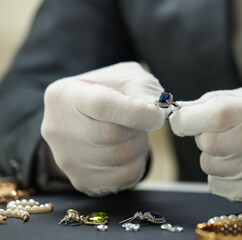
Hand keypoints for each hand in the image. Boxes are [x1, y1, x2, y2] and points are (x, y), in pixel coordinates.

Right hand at [41, 62, 164, 195]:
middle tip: (141, 120)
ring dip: (139, 145)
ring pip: (121, 157)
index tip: (158, 116)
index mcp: (65, 94)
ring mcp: (67, 159)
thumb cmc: (111, 93)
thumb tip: (157, 113)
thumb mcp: (127, 77)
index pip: (101, 105)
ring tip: (130, 133)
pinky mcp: (82, 181)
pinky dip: (137, 164)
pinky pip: (125, 178)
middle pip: (112, 135)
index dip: (135, 112)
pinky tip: (128, 151)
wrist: (88, 119)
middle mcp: (58, 129)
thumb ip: (143, 89)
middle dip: (138, 127)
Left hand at [170, 87, 241, 207]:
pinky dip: (223, 175)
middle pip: (204, 142)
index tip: (183, 120)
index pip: (206, 116)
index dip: (186, 119)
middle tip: (227, 134)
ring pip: (208, 164)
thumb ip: (216, 100)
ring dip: (216, 157)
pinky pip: (216, 184)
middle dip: (206, 136)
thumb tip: (181, 111)